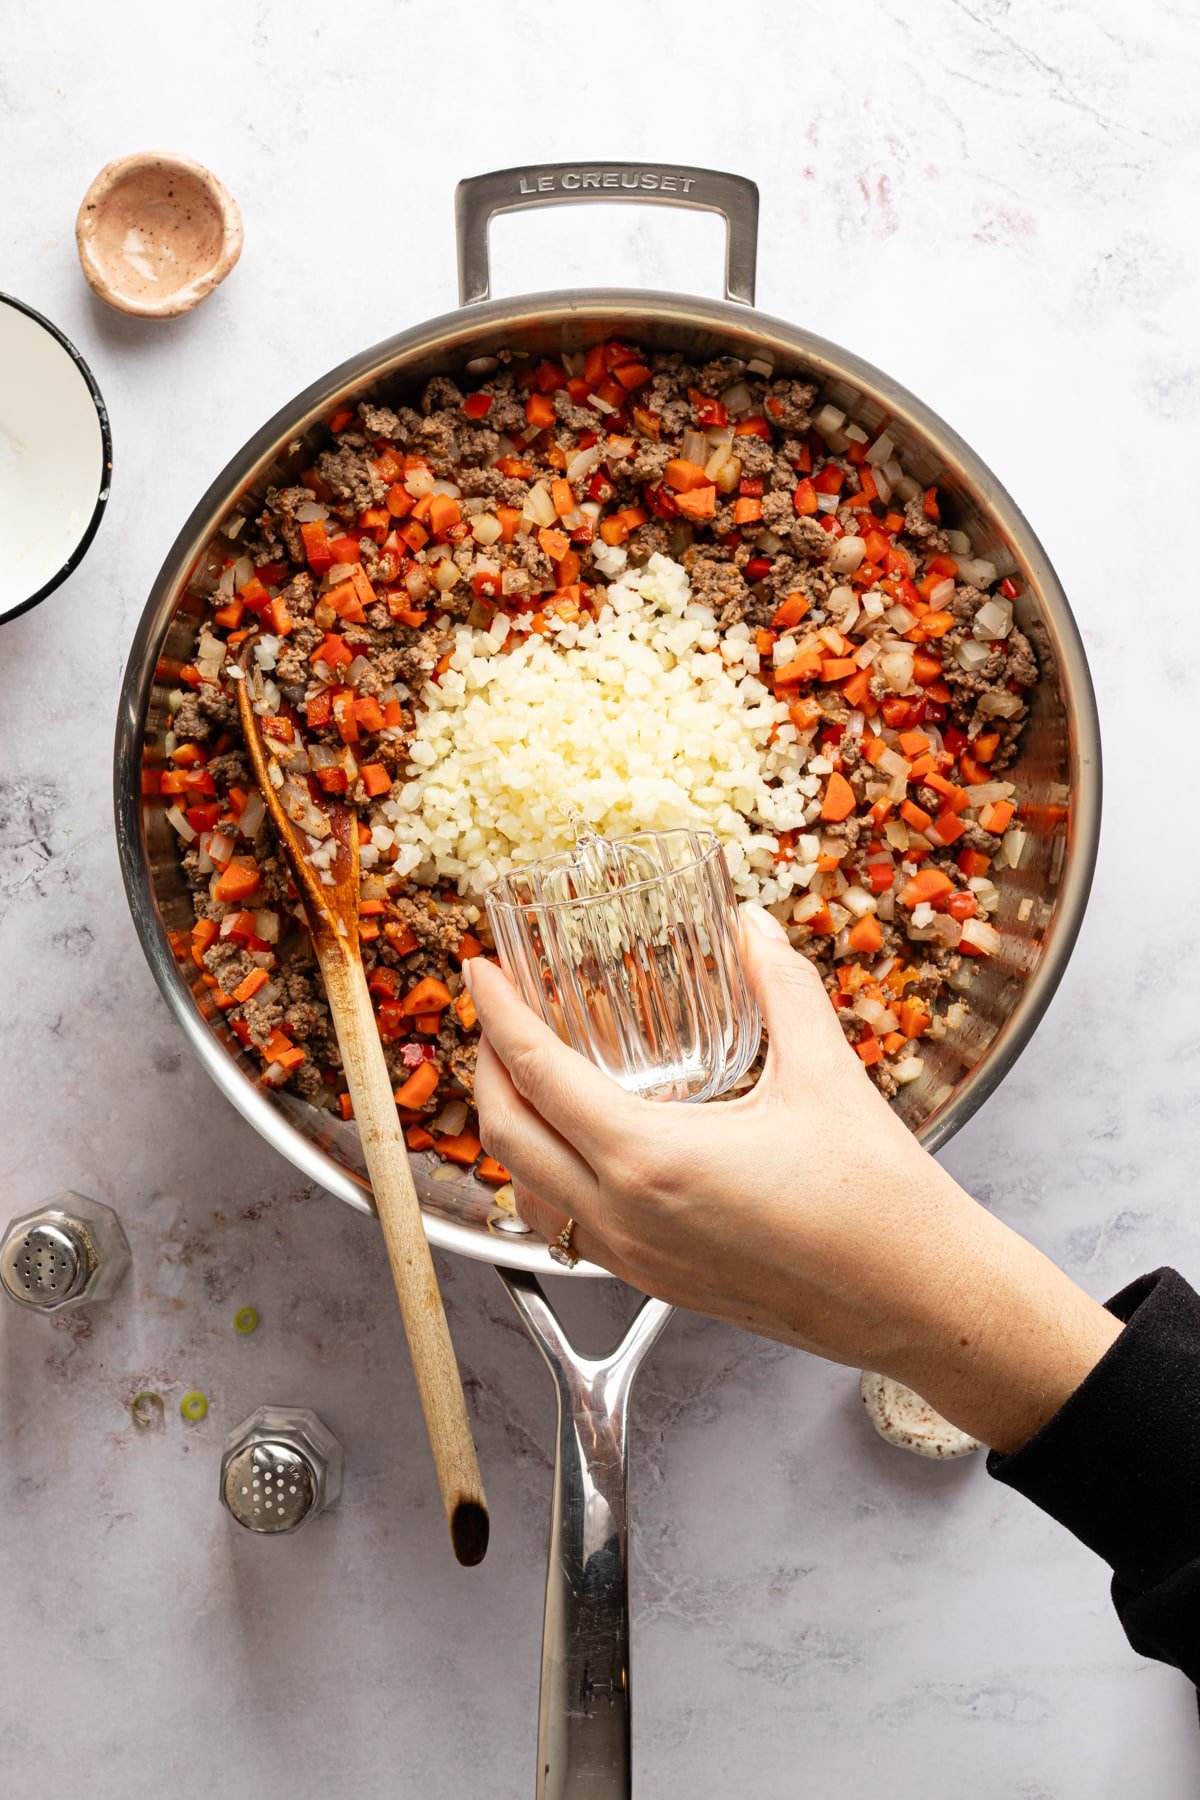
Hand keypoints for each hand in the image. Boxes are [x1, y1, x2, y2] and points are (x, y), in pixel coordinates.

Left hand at [468, 903, 1121, 1451]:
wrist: (920, 1302)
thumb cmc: (880, 1203)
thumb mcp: (824, 1073)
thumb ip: (780, 987)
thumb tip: (751, 928)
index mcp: (651, 1159)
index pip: (538, 1075)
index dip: (499, 1015)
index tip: (481, 973)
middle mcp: (627, 1215)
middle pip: (508, 1136)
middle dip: (488, 1068)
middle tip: (498, 1016)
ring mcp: (636, 1258)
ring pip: (529, 1190)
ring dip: (512, 1127)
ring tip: (529, 1076)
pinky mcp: (658, 1283)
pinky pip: (569, 1226)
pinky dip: (548, 1178)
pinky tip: (581, 1147)